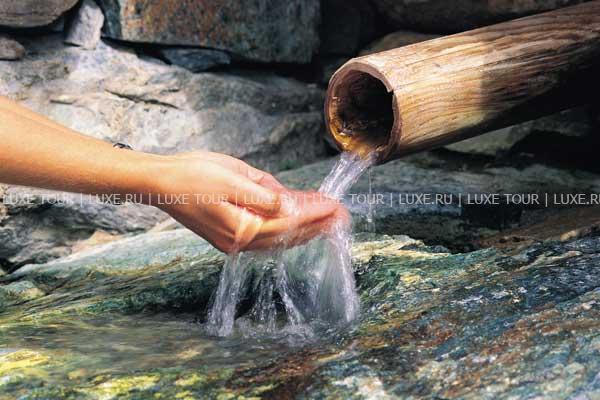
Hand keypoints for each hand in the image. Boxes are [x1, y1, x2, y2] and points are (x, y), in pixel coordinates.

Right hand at [152, 152, 345, 252]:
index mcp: (241, 229)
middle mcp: (239, 242)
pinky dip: (284, 228)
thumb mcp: (233, 178)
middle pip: (286, 236)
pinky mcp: (228, 235)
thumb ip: (265, 195)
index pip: (288, 223)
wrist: (159, 182)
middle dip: (315, 225)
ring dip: (303, 229)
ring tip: (327, 220)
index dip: (314, 214)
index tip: (336, 207)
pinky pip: (265, 235)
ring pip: (277, 238)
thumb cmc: (192, 174)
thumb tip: (293, 206)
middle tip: (341, 216)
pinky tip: (297, 221)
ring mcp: (233, 241)